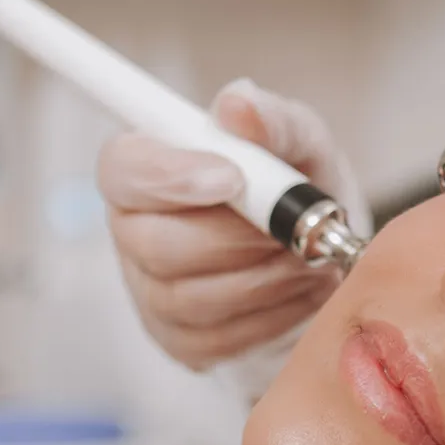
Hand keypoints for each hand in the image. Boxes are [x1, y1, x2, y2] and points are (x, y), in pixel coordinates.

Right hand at [98, 79, 369, 371]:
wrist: (322, 253)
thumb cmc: (298, 186)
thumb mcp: (300, 142)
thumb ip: (273, 120)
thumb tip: (236, 103)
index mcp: (145, 167)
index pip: (122, 170)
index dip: (170, 177)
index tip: (233, 178)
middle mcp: (134, 230)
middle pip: (157, 245)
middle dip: (237, 239)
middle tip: (294, 230)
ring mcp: (151, 292)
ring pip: (192, 298)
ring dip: (264, 278)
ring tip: (308, 258)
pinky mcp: (181, 340)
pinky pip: (218, 338)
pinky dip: (272, 315)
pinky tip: (299, 291)